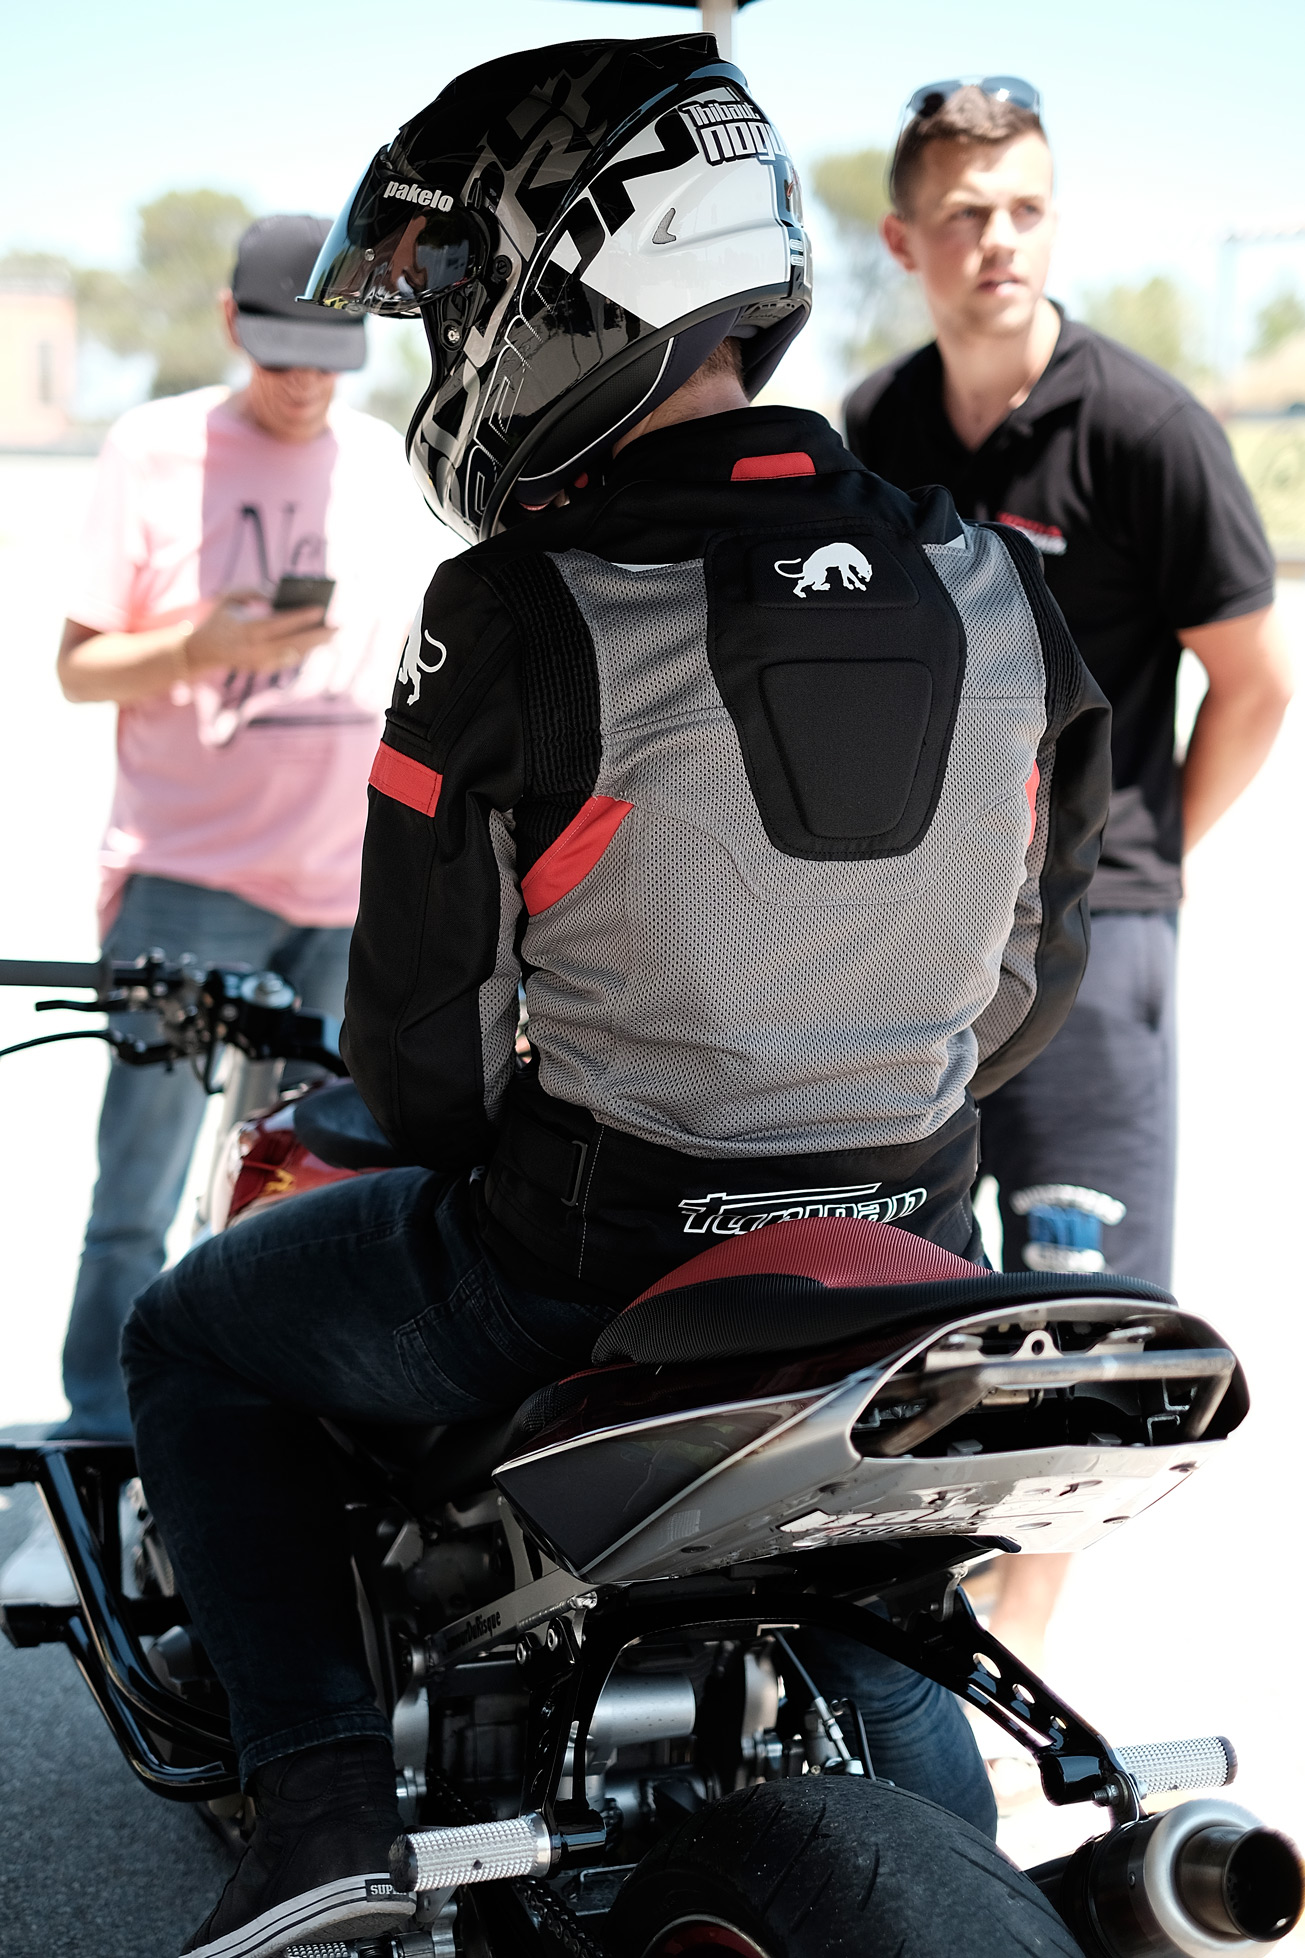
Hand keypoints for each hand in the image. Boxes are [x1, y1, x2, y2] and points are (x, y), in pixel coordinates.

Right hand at [184, 590, 335, 677]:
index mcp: (245, 630)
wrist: (201, 651)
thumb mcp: (228, 598)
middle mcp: (254, 650)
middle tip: (338, 626)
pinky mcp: (263, 669)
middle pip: (293, 643)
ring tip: (333, 634)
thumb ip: (252, 591)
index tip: (320, 609)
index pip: (279, 624)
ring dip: (315, 645)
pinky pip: (289, 660)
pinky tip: (318, 642)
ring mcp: (259, 663)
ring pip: (294, 655)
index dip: (301, 617)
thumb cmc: (219, 618)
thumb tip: (276, 594)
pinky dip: (304, 651)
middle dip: (317, 635)